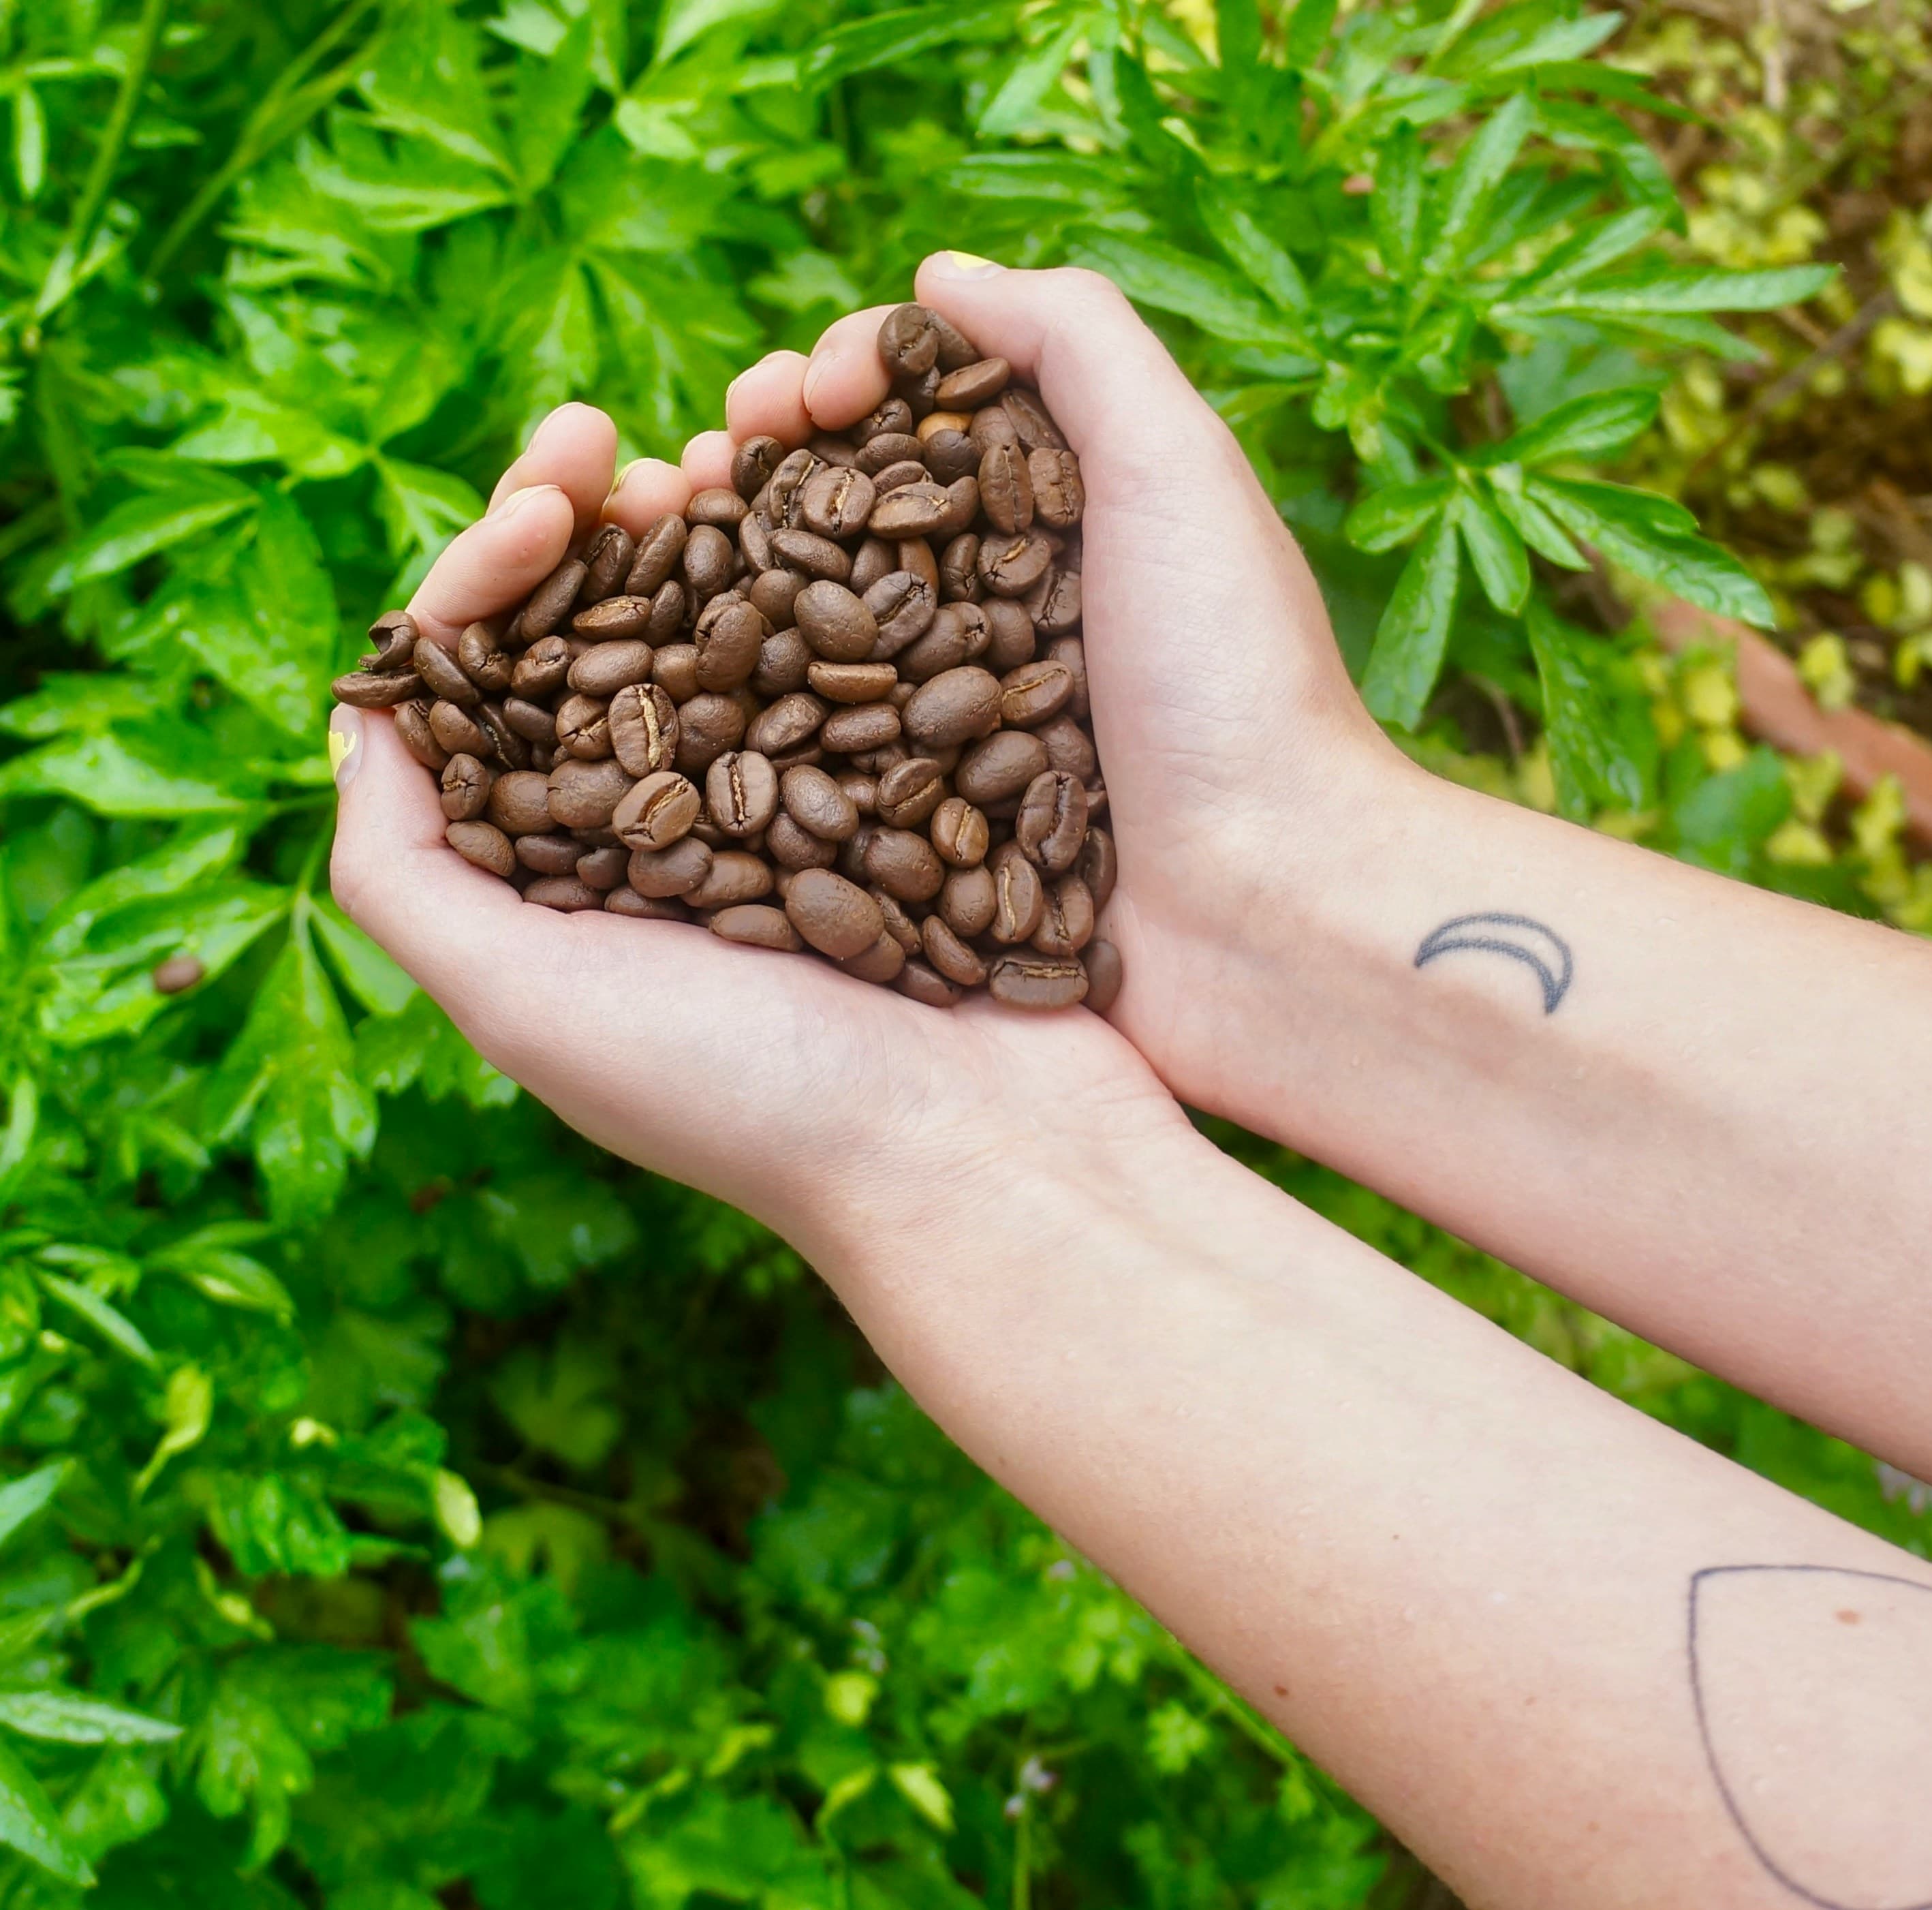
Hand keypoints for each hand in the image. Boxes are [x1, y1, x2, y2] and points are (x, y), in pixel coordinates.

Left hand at [328, 403, 1190, 1274]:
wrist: (984, 1156)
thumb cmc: (752, 1100)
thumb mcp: (526, 1005)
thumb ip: (409, 874)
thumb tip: (363, 712)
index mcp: (556, 878)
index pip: (481, 689)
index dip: (488, 574)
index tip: (545, 500)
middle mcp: (658, 833)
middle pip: (592, 637)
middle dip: (587, 524)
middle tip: (617, 439)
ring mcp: (784, 808)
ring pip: (714, 628)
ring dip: (701, 527)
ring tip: (719, 444)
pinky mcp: (894, 795)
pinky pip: (839, 657)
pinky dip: (822, 577)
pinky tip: (833, 512)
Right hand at [676, 253, 1411, 1108]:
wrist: (1265, 912)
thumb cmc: (1234, 681)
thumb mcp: (1178, 468)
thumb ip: (1077, 341)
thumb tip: (940, 270)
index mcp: (1069, 525)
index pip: (928, 422)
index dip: (844, 384)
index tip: (796, 394)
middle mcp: (1009, 620)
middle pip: (855, 519)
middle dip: (758, 476)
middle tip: (683, 472)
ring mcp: (963, 730)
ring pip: (817, 630)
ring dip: (723, 582)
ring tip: (641, 552)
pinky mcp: (929, 835)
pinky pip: (817, 754)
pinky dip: (741, 706)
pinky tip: (665, 680)